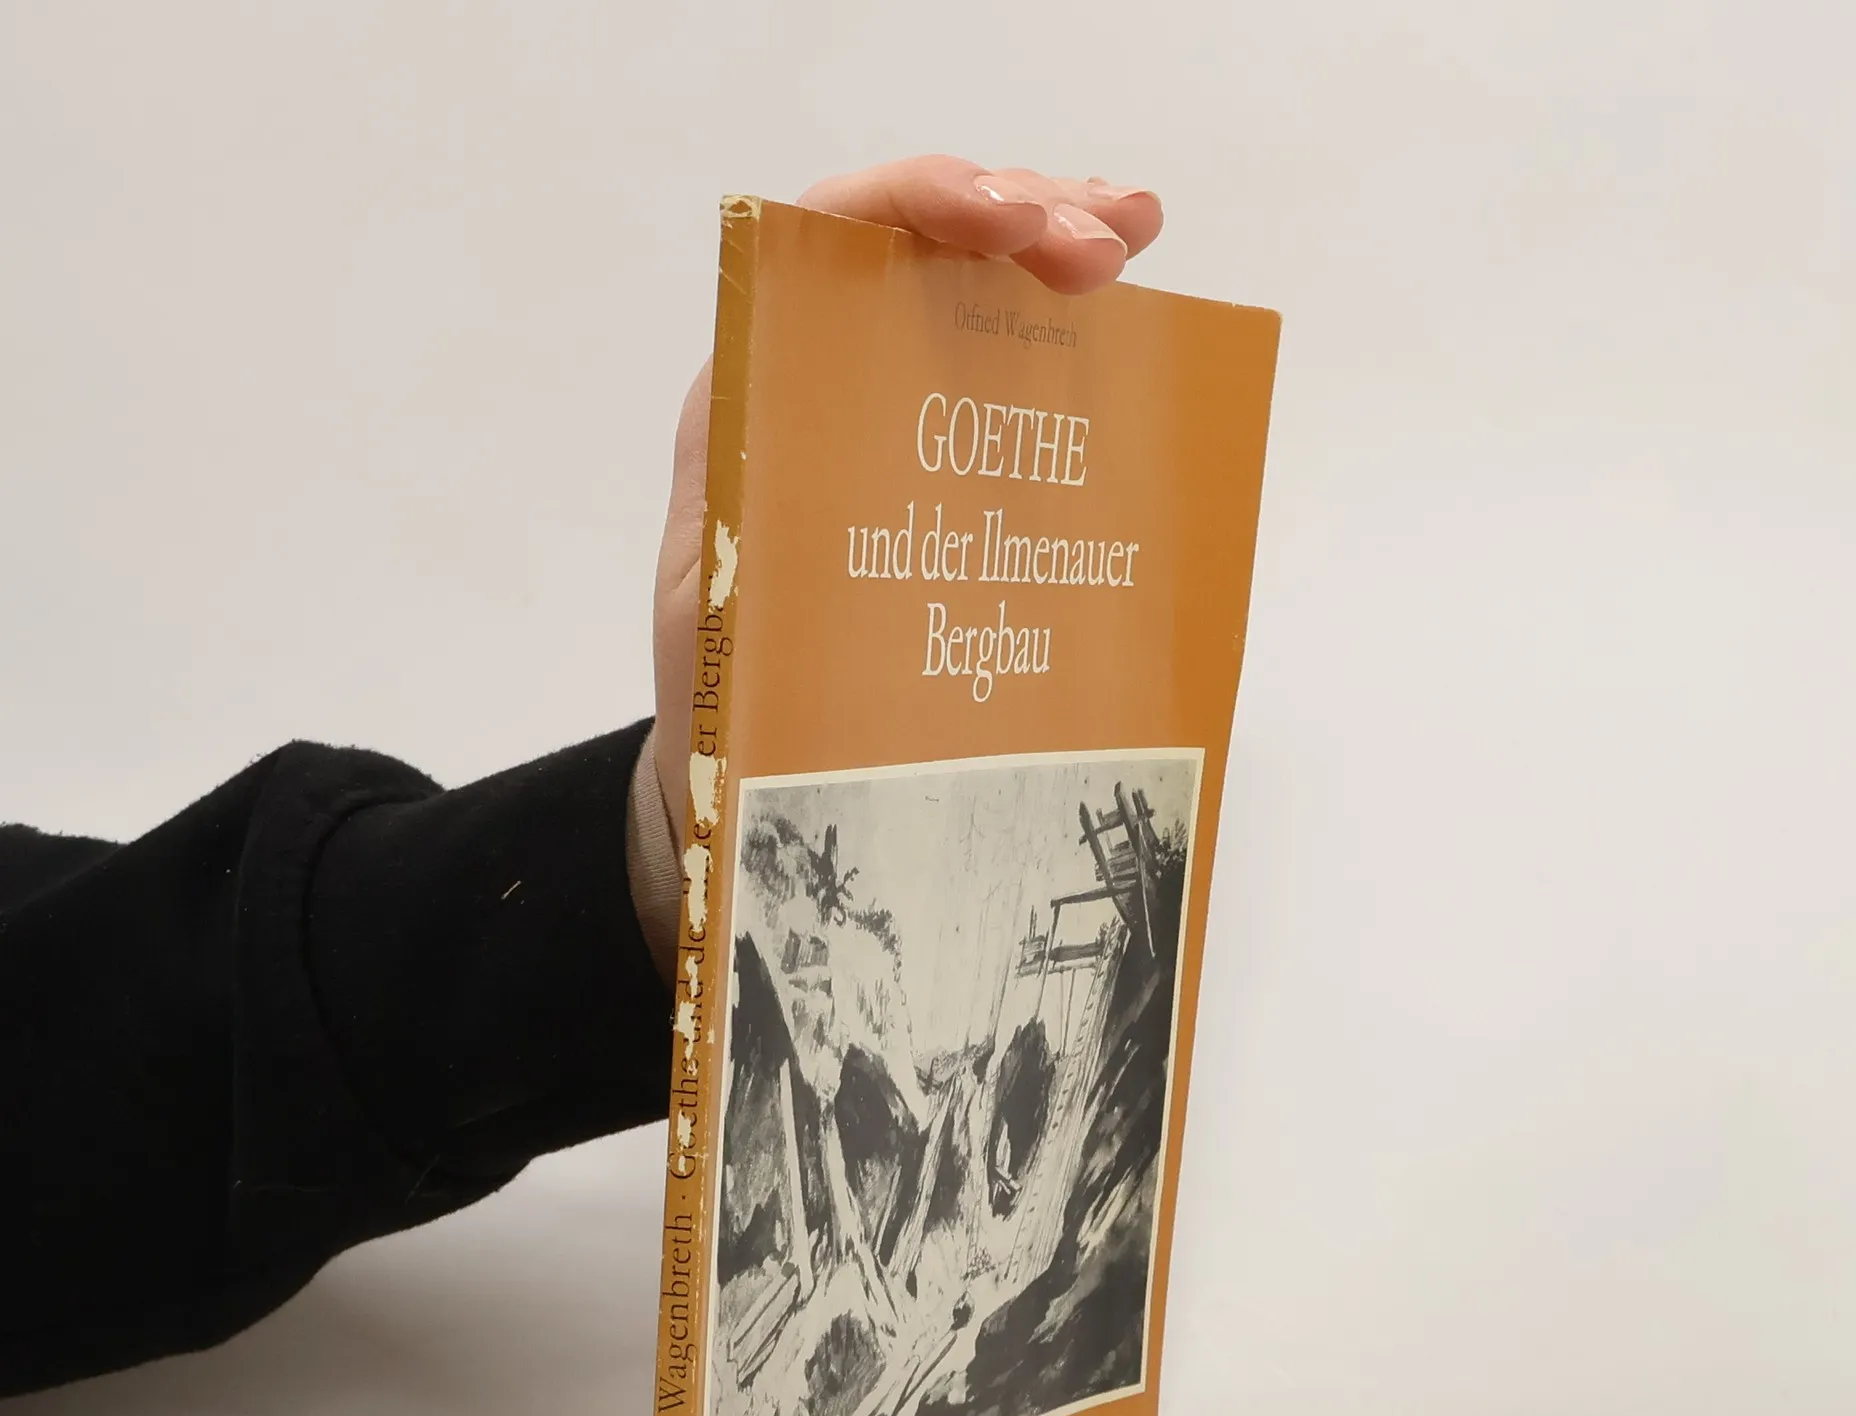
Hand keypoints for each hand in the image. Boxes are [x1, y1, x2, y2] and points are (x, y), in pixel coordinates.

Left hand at [649, 156, 1164, 844]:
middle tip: (1112, 246)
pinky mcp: (934, 456)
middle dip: (1020, 213)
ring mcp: (884, 409)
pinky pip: (999, 361)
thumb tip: (791, 452)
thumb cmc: (727, 695)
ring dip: (1056, 236)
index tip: (1015, 227)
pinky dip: (1063, 321)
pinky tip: (1127, 306)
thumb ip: (742, 526)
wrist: (749, 769)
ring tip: (1136, 229)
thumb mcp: (716, 613)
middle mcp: (816, 377)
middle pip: (918, 242)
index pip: (829, 237)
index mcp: (756, 391)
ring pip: (969, 284)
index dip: (922, 204)